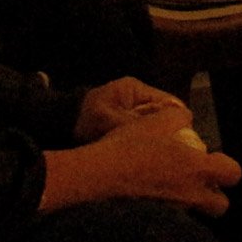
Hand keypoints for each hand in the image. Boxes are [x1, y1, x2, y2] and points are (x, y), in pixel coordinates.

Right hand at [42, 108, 241, 215]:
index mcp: (196, 168)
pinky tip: (151, 190)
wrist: (97, 174)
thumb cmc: (131, 145)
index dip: (227, 167)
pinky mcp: (153, 218)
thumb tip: (185, 120)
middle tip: (200, 181)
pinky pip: (170, 217)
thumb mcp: (158, 120)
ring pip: (194, 212)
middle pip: (220, 206)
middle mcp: (189, 193)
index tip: (213, 160)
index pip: (233, 174)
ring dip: (191, 201)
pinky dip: (168, 207)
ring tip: (173, 185)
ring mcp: (171, 209)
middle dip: (215, 196)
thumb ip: (180, 117)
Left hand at [75, 78, 191, 142]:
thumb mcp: (109, 122)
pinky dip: (147, 139)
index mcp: (135, 89)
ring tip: (163, 152)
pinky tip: (150, 152)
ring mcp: (132, 107)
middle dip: (170, 129)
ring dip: (158, 135)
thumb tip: (162, 133)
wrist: (57, 124)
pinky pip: (145, 128)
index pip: (170, 101)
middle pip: (166, 112)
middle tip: (174, 149)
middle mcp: (138, 95)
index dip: (179, 119)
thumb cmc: (83, 120)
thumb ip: (136, 123)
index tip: (183, 139)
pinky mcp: (126, 119)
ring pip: (157, 122)